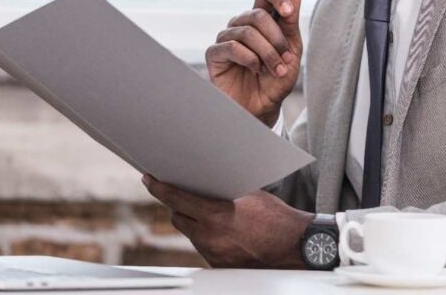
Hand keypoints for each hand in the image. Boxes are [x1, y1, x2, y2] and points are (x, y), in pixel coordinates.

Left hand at [142, 174, 313, 268]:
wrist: (296, 246)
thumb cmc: (277, 218)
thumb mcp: (249, 195)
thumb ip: (223, 191)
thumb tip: (206, 184)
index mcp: (215, 215)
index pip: (176, 199)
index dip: (159, 188)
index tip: (149, 180)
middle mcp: (209, 237)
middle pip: (178, 218)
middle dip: (177, 205)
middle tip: (178, 193)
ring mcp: (213, 254)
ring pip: (191, 234)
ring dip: (193, 222)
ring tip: (206, 212)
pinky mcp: (219, 266)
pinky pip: (204, 247)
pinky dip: (207, 237)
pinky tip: (221, 230)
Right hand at [206, 0, 302, 125]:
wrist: (263, 108)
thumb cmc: (276, 79)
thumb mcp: (291, 50)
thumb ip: (291, 22)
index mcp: (262, 19)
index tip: (289, 11)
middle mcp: (242, 24)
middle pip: (258, 14)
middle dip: (277, 38)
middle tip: (285, 58)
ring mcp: (226, 37)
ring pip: (247, 31)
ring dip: (267, 53)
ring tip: (275, 70)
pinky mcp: (215, 53)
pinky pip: (232, 46)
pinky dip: (250, 59)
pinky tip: (255, 70)